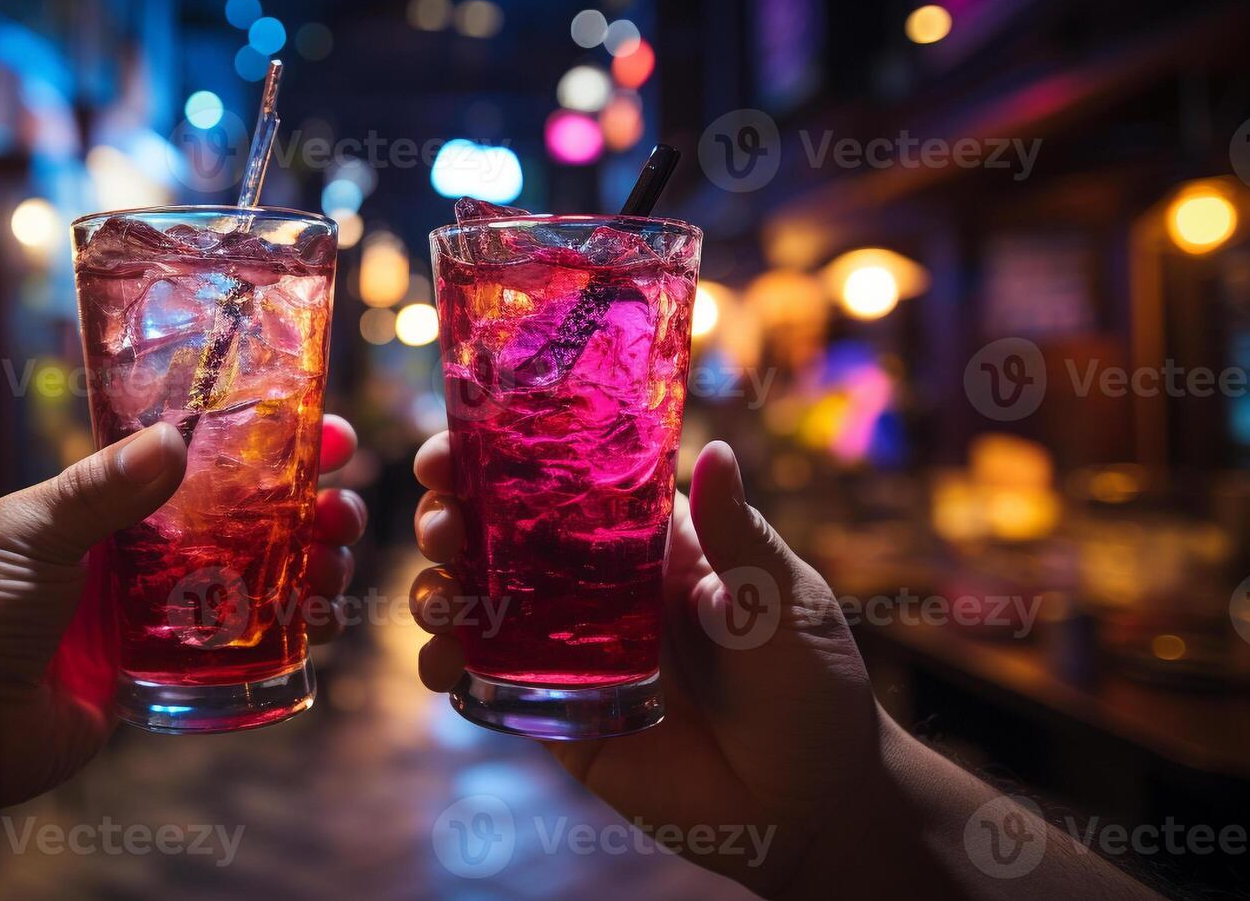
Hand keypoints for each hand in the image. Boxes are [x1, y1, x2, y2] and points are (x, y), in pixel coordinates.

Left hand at [0, 416, 364, 811]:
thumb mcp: (32, 532)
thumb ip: (101, 490)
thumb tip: (176, 440)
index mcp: (110, 504)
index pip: (204, 459)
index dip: (268, 442)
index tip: (326, 433)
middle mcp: (145, 551)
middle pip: (249, 517)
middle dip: (307, 507)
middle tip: (343, 506)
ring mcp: (160, 612)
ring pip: (258, 578)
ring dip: (308, 564)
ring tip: (335, 562)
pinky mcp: (167, 671)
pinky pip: (240, 646)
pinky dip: (286, 631)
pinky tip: (318, 621)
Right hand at [409, 434, 879, 896]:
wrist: (810, 803)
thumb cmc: (812, 686)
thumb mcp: (783, 602)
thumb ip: (740, 538)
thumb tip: (715, 453)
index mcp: (643, 539)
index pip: (558, 478)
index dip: (495, 453)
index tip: (452, 446)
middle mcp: (593, 585)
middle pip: (496, 532)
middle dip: (450, 516)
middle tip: (444, 524)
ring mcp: (566, 650)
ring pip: (476, 602)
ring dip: (437, 587)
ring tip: (440, 597)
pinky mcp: (554, 715)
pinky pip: (484, 684)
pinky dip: (447, 668)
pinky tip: (442, 665)